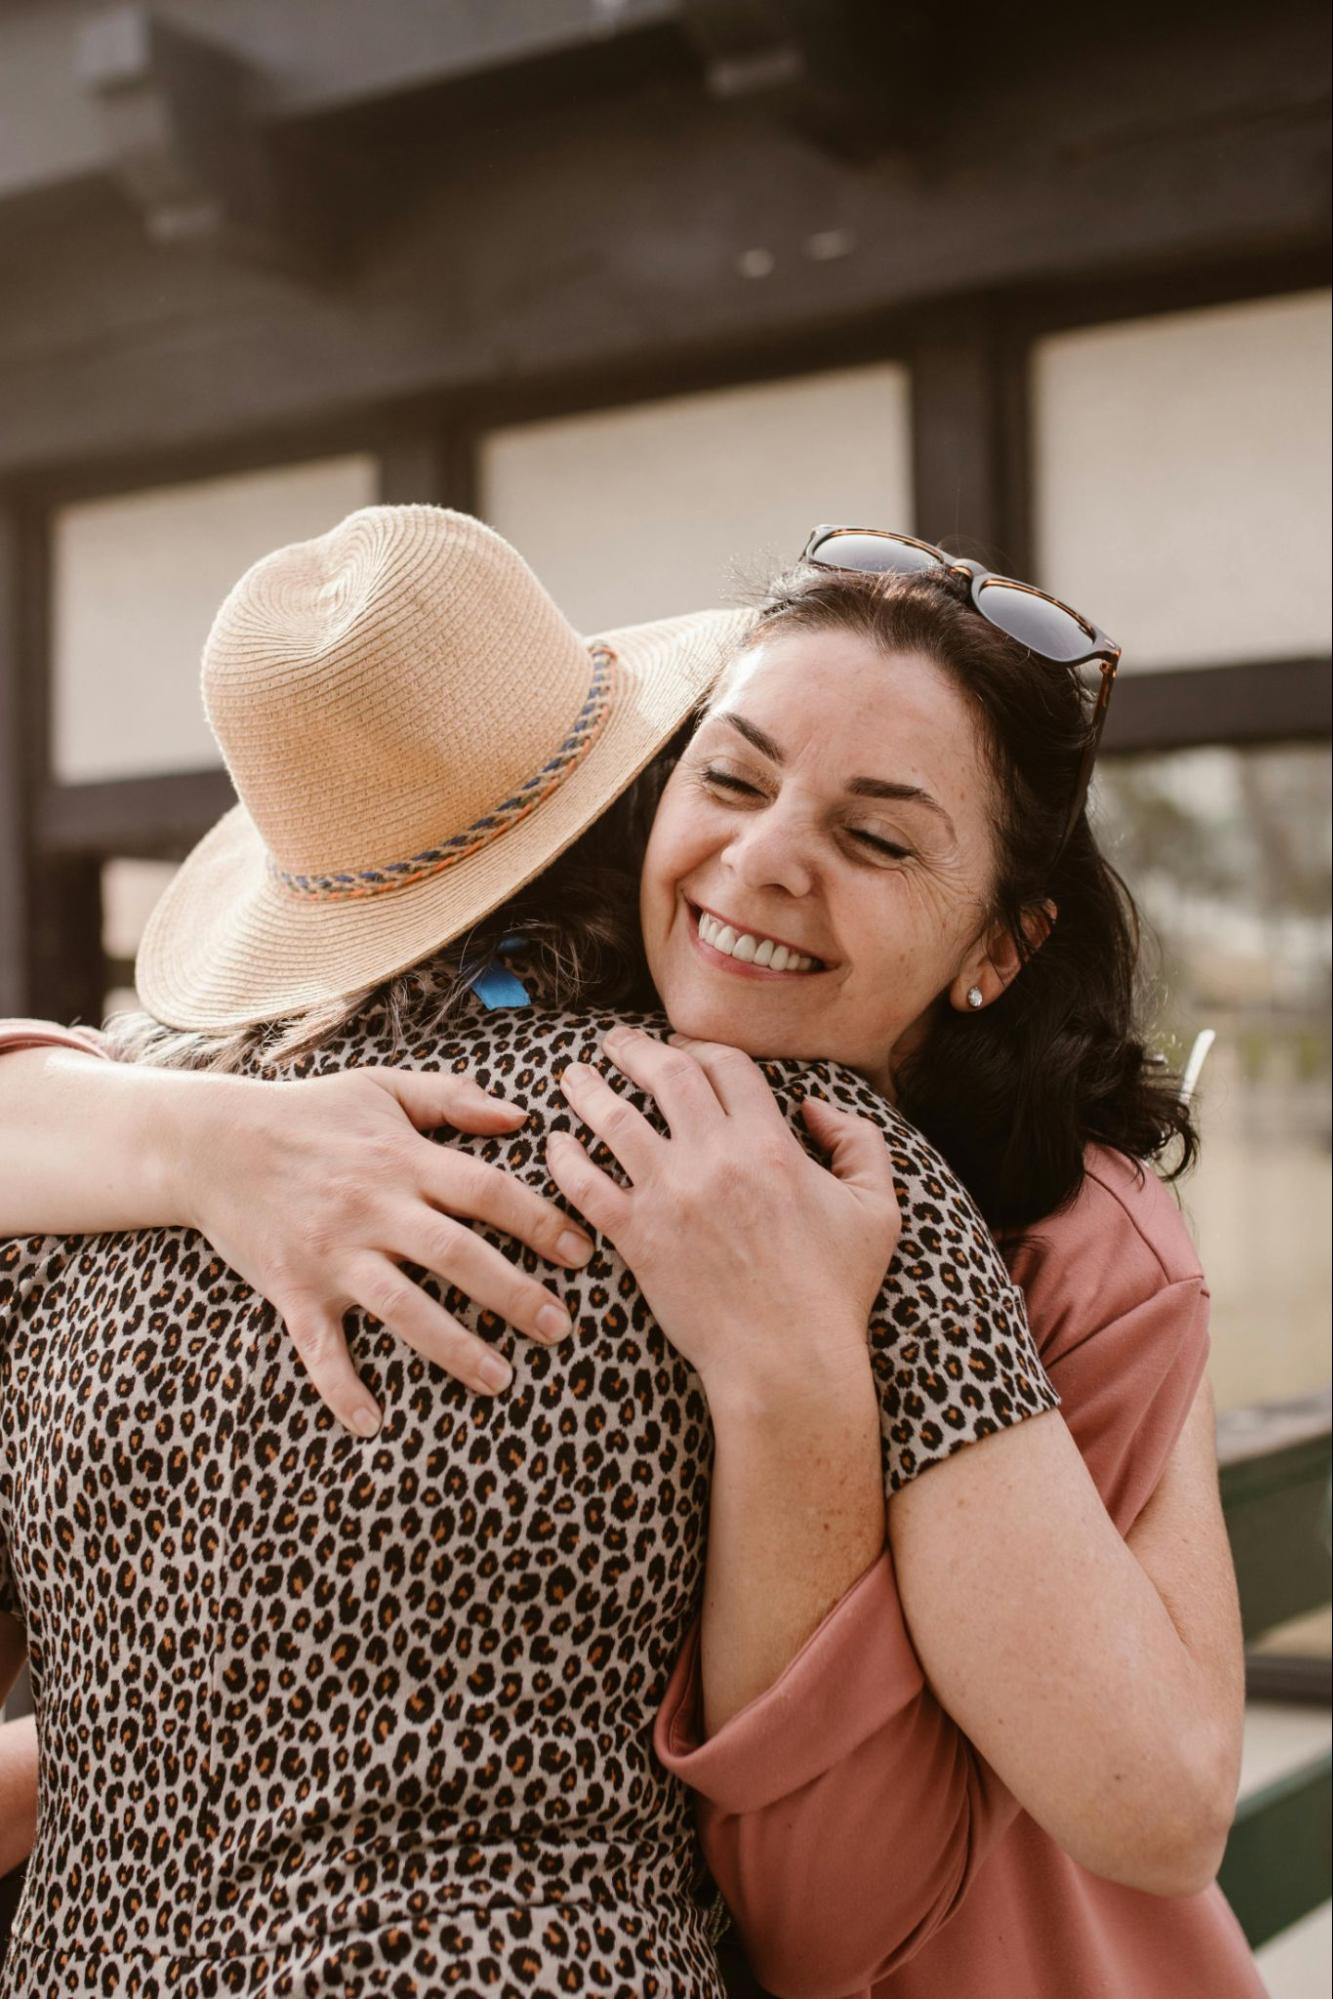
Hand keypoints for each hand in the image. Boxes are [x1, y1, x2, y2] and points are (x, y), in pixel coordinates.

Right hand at [174, 1065, 592, 1433]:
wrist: (212, 1142)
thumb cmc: (308, 1113)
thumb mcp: (382, 1086)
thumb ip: (452, 1097)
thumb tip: (519, 1115)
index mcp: (404, 1159)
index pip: (487, 1191)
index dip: (540, 1221)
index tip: (582, 1253)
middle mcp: (374, 1208)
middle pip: (458, 1254)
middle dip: (514, 1294)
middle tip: (561, 1328)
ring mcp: (333, 1252)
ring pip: (403, 1307)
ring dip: (455, 1347)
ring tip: (502, 1380)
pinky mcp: (292, 1287)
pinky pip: (319, 1346)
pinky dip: (342, 1387)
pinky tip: (372, 1423)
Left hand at [547, 1026, 899, 1402]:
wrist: (788, 1360)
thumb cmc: (835, 1290)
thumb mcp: (876, 1208)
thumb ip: (859, 1143)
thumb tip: (815, 1106)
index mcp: (770, 1142)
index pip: (724, 1063)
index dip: (698, 1046)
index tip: (679, 1048)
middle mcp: (714, 1157)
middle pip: (663, 1073)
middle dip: (633, 1048)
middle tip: (614, 1042)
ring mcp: (671, 1195)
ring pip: (613, 1118)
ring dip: (588, 1089)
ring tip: (573, 1076)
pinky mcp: (637, 1238)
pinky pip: (584, 1184)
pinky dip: (563, 1158)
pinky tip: (555, 1144)